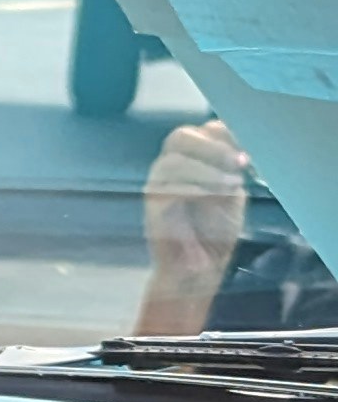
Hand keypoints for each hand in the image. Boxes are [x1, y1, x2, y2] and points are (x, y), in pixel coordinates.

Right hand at [137, 117, 248, 335]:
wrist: (197, 271)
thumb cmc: (215, 232)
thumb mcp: (231, 194)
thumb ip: (230, 170)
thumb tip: (241, 149)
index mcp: (192, 160)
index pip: (204, 131)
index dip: (226, 133)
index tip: (248, 148)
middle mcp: (170, 167)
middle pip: (181, 137)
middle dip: (213, 147)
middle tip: (240, 163)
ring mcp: (157, 185)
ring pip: (174, 161)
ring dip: (207, 170)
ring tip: (232, 185)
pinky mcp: (152, 207)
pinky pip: (169, 189)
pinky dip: (197, 189)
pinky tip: (218, 196)